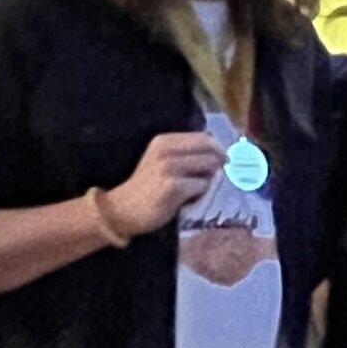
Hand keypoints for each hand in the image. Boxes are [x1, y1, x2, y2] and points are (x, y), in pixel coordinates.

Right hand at [103, 132, 226, 234]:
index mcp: (164, 140)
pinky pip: (203, 186)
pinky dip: (200, 195)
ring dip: (207, 181)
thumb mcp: (164, 162)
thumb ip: (188, 154)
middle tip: (208, 180)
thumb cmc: (149, 188)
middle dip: (217, 166)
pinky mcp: (173, 186)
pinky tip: (186, 200)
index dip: (219, 151)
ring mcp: (169, 167)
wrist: (123, 210)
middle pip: (212, 150)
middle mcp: (166, 149)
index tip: (221, 164)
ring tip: (192, 191)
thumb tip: (224, 153)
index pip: (205, 137)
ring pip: (210, 168)